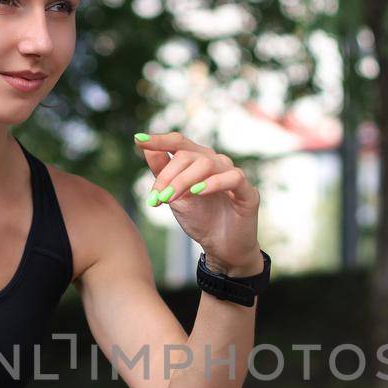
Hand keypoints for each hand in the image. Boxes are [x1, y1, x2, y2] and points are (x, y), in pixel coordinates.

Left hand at [135, 131, 260, 268]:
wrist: (221, 247)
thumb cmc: (200, 219)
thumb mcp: (175, 197)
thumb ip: (162, 173)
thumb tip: (146, 148)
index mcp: (199, 160)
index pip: (179, 142)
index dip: (160, 140)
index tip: (139, 139)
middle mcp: (217, 162)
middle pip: (188, 155)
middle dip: (168, 175)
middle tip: (156, 198)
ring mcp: (233, 175)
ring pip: (207, 163)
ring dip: (183, 180)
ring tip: (170, 199)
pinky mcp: (248, 192)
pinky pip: (232, 178)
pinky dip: (213, 183)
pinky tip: (197, 192)